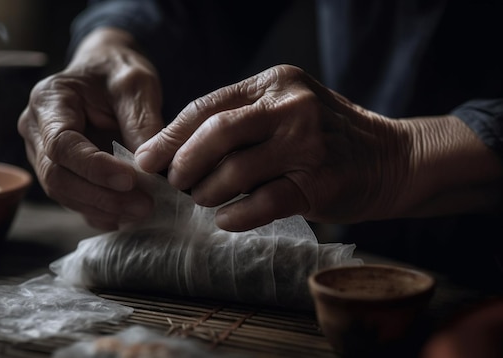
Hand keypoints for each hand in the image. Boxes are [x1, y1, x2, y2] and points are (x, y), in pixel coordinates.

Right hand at [18, 28, 162, 230]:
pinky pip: (74, 200)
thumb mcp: (136, 83)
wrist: (107, 72)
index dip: (93, 168)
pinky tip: (127, 216)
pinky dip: (100, 212)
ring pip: (63, 194)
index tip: (131, 180)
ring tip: (142, 211)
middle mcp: (36, 130)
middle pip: (57, 176)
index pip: (61, 144)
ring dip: (103, 208)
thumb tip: (149, 168)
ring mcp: (42, 154)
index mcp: (48, 100)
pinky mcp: (60, 172)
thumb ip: (141, 121)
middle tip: (144, 205)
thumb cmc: (118, 70)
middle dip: (101, 196)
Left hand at [135, 65, 500, 230]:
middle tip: (173, 183)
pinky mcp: (321, 182)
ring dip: (208, 192)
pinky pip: (264, 201)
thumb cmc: (325, 137)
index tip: (148, 159)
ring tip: (201, 201)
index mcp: (275, 83)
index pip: (208, 106)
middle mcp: (291, 106)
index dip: (171, 136)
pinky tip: (225, 220)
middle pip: (217, 133)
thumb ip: (239, 121)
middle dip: (184, 163)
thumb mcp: (285, 110)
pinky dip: (237, 214)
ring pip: (236, 170)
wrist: (392, 158)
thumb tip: (174, 150)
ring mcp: (309, 144)